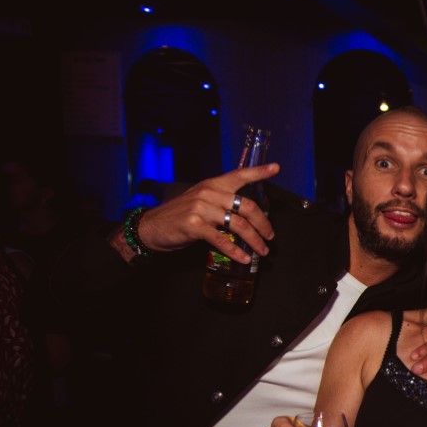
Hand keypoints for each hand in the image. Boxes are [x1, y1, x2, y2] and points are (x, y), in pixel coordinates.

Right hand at [110, 164, 278, 263]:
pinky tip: (244, 258)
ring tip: (262, 250)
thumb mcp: (201, 201)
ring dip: (254, 240)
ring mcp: (201, 209)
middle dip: (263, 223)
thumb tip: (246, 215)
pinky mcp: (194, 225)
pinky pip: (222, 240)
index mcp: (212, 185)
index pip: (239, 174)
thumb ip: (221, 202)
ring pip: (239, 225)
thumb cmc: (179, 215)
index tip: (276, 168)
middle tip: (270, 236)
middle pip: (247, 206)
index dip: (259, 171)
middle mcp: (209, 193)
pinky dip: (236, 252)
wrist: (151, 226)